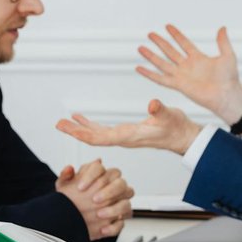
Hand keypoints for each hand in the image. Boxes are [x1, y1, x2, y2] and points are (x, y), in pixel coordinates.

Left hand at [55, 160, 134, 239]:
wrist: (70, 218)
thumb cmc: (71, 199)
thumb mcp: (64, 188)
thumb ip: (65, 176)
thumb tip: (69, 169)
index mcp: (101, 176)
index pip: (102, 169)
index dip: (92, 176)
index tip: (80, 187)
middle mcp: (113, 188)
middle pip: (121, 183)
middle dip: (110, 190)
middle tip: (95, 199)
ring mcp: (118, 204)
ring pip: (126, 203)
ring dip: (114, 209)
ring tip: (99, 214)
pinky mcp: (118, 221)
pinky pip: (122, 223)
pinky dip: (113, 227)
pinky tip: (102, 229)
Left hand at [56, 99, 202, 155]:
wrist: (184, 138)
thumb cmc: (177, 127)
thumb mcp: (169, 116)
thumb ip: (160, 111)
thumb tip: (152, 103)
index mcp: (129, 136)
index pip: (101, 137)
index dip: (83, 133)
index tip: (68, 128)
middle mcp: (123, 138)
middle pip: (93, 138)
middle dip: (75, 131)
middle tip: (58, 124)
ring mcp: (123, 137)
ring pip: (96, 135)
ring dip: (80, 129)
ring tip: (65, 122)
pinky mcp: (126, 133)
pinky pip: (103, 131)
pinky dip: (90, 125)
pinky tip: (82, 119)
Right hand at [136, 25, 241, 124]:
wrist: (227, 95)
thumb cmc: (230, 78)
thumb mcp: (228, 56)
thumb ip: (223, 42)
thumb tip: (222, 27)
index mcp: (198, 58)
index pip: (184, 43)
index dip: (176, 35)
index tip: (167, 26)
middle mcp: (188, 66)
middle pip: (170, 51)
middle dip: (160, 42)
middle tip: (150, 34)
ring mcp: (182, 75)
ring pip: (162, 63)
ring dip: (151, 56)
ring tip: (140, 48)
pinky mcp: (178, 85)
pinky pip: (161, 79)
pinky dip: (149, 74)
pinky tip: (139, 68)